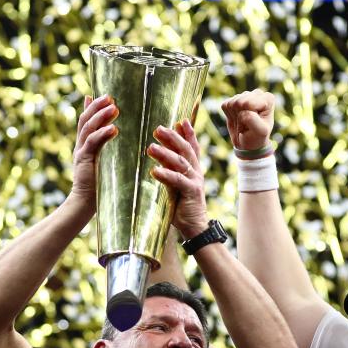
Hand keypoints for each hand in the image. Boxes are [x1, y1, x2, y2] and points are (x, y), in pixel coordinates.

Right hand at [69, 95, 118, 204]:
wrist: (85, 204)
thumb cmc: (100, 187)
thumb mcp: (106, 165)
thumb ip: (109, 152)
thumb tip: (119, 141)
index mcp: (85, 146)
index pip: (86, 121)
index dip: (92, 107)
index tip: (103, 95)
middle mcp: (81, 146)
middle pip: (85, 119)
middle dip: (97, 106)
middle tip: (110, 97)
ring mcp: (81, 152)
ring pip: (88, 128)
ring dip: (101, 116)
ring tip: (114, 107)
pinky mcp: (84, 161)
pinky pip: (93, 144)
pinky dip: (103, 134)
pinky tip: (114, 129)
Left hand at [148, 120, 208, 239]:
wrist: (195, 226)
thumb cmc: (182, 206)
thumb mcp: (176, 184)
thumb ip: (170, 170)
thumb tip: (157, 156)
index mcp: (193, 169)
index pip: (192, 147)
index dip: (189, 133)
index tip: (181, 120)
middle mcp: (196, 172)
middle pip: (186, 150)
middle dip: (173, 138)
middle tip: (157, 129)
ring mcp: (195, 181)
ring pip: (181, 162)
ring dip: (166, 153)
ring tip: (151, 147)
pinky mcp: (191, 192)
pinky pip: (178, 180)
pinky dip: (166, 174)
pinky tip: (155, 170)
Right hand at [221, 90, 274, 150]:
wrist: (249, 142)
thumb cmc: (258, 136)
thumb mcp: (260, 131)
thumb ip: (252, 120)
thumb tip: (241, 111)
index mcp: (268, 98)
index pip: (248, 104)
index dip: (248, 116)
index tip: (254, 124)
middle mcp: (257, 93)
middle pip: (239, 102)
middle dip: (240, 117)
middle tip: (247, 125)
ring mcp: (244, 95)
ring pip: (232, 104)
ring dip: (235, 117)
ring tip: (244, 123)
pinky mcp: (233, 99)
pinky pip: (225, 105)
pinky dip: (229, 116)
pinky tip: (238, 119)